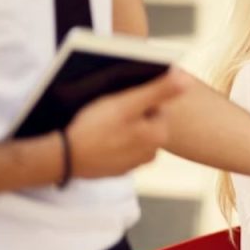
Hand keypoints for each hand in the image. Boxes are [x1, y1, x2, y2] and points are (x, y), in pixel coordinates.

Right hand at [66, 68, 187, 177]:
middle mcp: (152, 152)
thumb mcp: (127, 104)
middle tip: (108, 112)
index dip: (137, 97)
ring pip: (132, 132)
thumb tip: (186, 80)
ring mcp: (134, 163)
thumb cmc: (94, 129)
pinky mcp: (117, 168)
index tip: (120, 99)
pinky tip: (97, 138)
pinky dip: (111, 141)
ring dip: (120, 126)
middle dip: (130, 112)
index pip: (156, 104)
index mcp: (159, 134)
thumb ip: (159, 91)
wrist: (63, 159)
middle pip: (145, 119)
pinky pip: (119, 147)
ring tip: (101, 125)